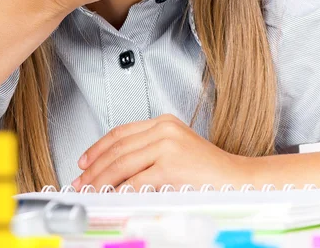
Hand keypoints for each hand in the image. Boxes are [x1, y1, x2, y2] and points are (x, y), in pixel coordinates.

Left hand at [71, 114, 250, 191]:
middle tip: (81, 181)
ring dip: (101, 179)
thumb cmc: (208, 171)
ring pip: (122, 162)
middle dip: (95, 166)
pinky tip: (111, 197)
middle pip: (118, 147)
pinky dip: (120, 190)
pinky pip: (136, 180)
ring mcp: (167, 145)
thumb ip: (149, 152)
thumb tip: (117, 171)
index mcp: (164, 122)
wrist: (238, 180)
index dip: (98, 147)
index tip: (84, 161)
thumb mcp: (177, 150)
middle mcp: (164, 129)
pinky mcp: (171, 165)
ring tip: (90, 191)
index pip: (121, 132)